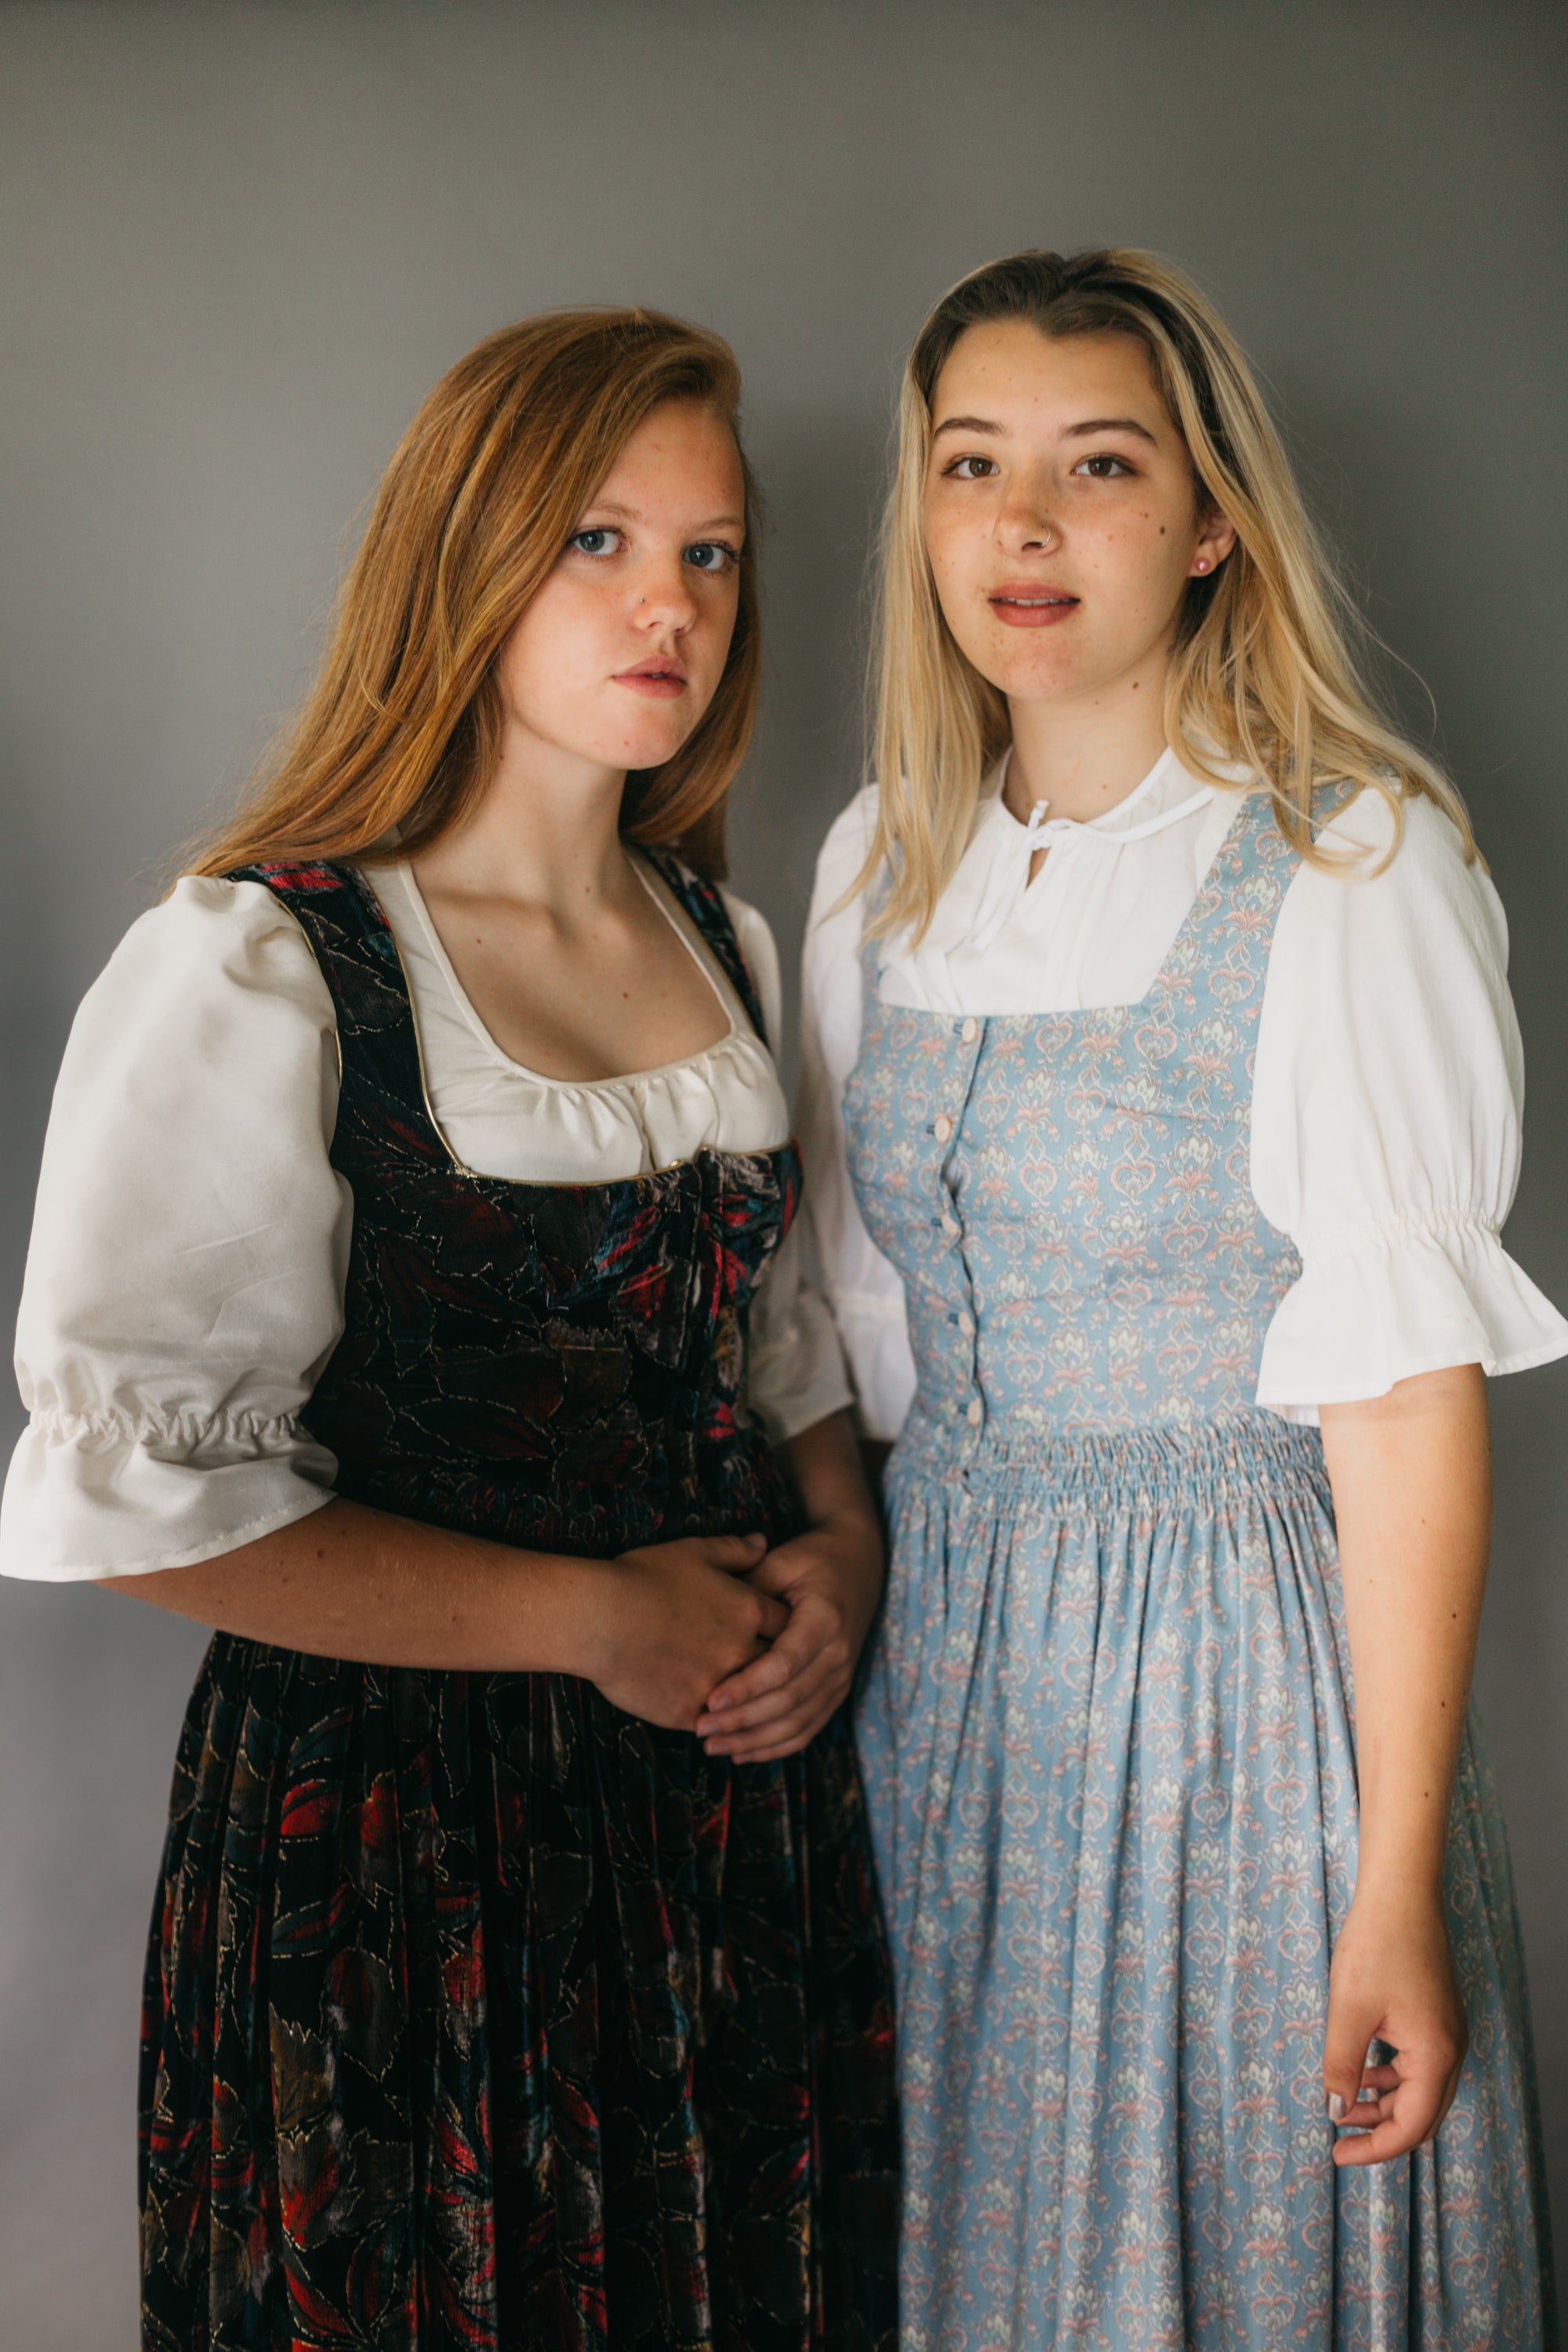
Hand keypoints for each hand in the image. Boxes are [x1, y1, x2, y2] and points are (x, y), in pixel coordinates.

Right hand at [587, 1533, 787, 1729]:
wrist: (597, 1618)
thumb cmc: (642, 1577)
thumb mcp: (693, 1551)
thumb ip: (734, 1550)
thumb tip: (762, 1542)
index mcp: (747, 1610)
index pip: (787, 1624)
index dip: (784, 1625)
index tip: (777, 1627)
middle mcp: (740, 1651)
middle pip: (774, 1665)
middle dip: (771, 1665)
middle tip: (760, 1663)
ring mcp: (716, 1686)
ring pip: (745, 1700)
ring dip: (743, 1697)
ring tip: (734, 1695)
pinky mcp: (687, 1712)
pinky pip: (711, 1722)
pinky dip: (711, 1719)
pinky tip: (706, 1717)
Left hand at [694, 1509, 883, 1763]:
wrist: (858, 1563)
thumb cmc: (813, 1558)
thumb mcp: (782, 1560)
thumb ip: (748, 1588)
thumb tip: (705, 1617)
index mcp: (825, 1621)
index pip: (784, 1665)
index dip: (747, 1687)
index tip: (710, 1700)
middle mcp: (839, 1655)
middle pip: (789, 1701)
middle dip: (742, 1720)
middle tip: (700, 1728)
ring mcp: (841, 1678)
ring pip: (798, 1723)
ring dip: (754, 1740)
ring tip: (712, 1745)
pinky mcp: (836, 1691)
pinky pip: (808, 1729)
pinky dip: (775, 1746)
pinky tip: (741, 1752)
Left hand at [1322, 1886, 1467, 2164]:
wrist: (1401, 1894)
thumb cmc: (1376, 1946)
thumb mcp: (1348, 2011)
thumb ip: (1342, 2066)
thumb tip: (1337, 2112)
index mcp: (1435, 2055)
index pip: (1411, 2127)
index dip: (1375, 2148)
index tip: (1337, 2155)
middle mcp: (1450, 2049)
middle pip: (1421, 2115)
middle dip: (1380, 2132)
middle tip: (1340, 2141)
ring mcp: (1446, 2032)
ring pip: (1419, 2090)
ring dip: (1384, 2104)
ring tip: (1342, 2106)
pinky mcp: (1435, 2017)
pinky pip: (1417, 2064)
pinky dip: (1390, 2077)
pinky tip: (1361, 2072)